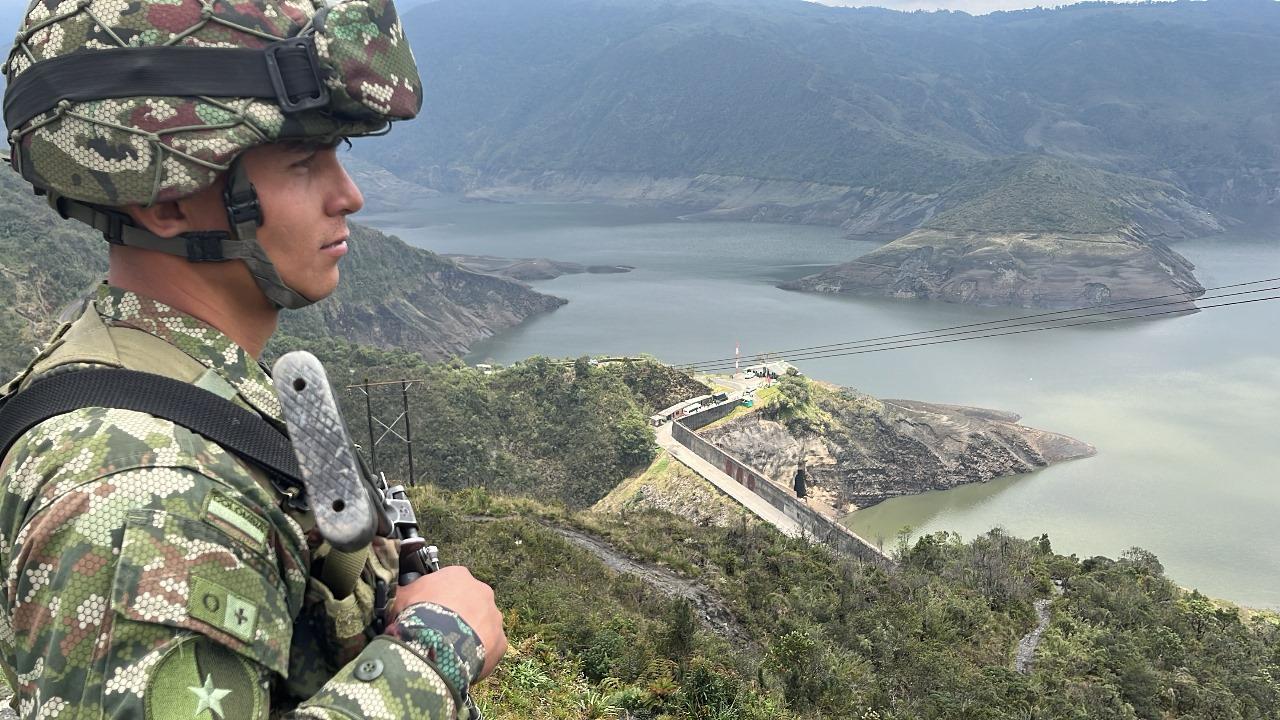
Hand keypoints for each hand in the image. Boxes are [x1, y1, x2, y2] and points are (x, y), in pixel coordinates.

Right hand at [393, 566, 507, 679]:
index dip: (437, 600)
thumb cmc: (417, 616)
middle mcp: (482, 591)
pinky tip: (462, 662)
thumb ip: (402, 592)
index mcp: (458, 576)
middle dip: (456, 616)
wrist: (437, 644)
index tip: (428, 612)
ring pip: (482, 625)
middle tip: (439, 633)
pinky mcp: (501, 641)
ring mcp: (494, 616)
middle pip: (469, 603)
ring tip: (450, 650)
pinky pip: (490, 647)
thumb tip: (395, 592)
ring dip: (469, 634)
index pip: (450, 584)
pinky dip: (479, 654)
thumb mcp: (400, 598)